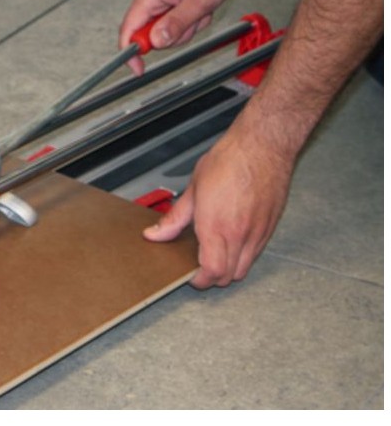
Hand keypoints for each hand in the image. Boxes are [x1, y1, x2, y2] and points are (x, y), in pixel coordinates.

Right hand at [119, 0, 240, 73]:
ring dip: (186, 27)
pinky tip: (200, 6)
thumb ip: (176, 24)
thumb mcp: (198, 1)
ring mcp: (160, 0)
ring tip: (200, 10)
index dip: (130, 53)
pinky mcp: (170, 1)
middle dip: (173, 35)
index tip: (138, 69)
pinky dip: (190, 20)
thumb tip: (156, 42)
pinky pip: (175, 22)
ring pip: (166, 31)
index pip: (128, 31)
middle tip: (192, 21)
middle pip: (150, 35)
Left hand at [142, 123, 292, 286]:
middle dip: (212, 278)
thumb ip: (175, 218)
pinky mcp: (270, 227)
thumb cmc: (230, 160)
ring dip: (229, 269)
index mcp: (217, 226)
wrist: (263, 145)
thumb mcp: (193, 189)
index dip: (199, 280)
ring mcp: (258, 232)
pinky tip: (232, 241)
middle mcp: (240, 234)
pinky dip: (243, 256)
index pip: (211, 272)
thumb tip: (155, 234)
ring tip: (215, 255)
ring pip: (244, 269)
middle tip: (199, 267)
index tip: (190, 275)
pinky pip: (257, 254)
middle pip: (228, 277)